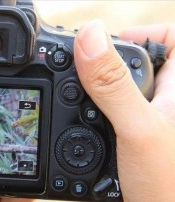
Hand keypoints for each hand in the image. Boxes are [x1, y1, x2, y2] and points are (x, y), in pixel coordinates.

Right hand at [74, 21, 174, 200]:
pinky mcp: (138, 134)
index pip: (170, 38)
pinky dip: (97, 111)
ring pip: (121, 87)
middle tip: (87, 76)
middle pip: (139, 61)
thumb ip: (112, 84)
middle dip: (110, 65)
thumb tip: (88, 36)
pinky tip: (88, 123)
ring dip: (99, 91)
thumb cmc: (170, 185)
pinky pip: (113, 110)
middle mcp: (168, 100)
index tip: (110, 45)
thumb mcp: (137, 128)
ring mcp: (153, 118)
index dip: (141, 32)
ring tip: (83, 102)